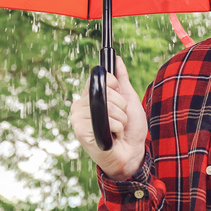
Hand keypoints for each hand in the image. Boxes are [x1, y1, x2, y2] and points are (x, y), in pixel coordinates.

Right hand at [70, 56, 148, 180]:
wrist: (132, 153)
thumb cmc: (130, 128)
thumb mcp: (128, 99)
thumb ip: (122, 78)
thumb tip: (116, 58)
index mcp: (90, 96)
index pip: (101, 77)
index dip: (115, 86)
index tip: (119, 99)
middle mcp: (80, 105)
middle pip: (106, 91)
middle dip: (121, 106)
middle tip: (119, 119)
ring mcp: (78, 118)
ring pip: (108, 107)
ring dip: (120, 119)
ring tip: (116, 130)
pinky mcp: (80, 131)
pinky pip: (106, 121)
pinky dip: (117, 129)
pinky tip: (112, 137)